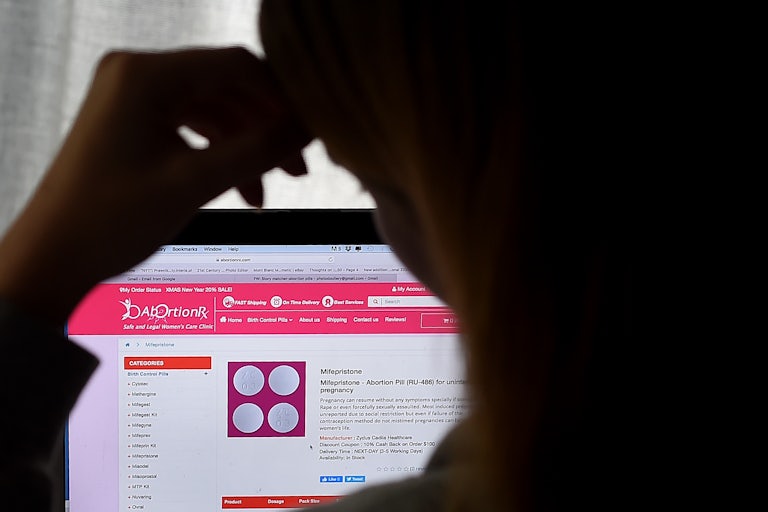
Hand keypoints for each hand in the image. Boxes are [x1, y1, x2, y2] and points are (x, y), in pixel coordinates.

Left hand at [0, 47, 310, 323]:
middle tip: (298, 164)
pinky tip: (241, 188)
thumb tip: (309, 128)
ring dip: (246, 146)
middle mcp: (137, 77)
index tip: (310, 128)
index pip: (235, 65)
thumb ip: (260, 150)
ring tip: (270, 186)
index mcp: (144, 76)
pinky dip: (221, 154)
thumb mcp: (196, 183)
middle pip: (227, 88)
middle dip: (266, 127)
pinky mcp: (136, 124)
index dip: (281, 97)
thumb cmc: (107, 220)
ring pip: (215, 111)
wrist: (54, 259)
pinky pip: (194, 128)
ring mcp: (134, 99)